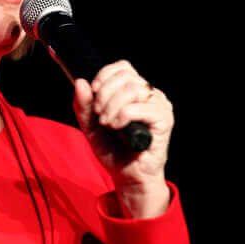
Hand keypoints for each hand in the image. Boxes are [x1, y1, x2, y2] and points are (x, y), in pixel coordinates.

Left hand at [72, 60, 174, 190]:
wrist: (127, 176)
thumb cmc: (113, 149)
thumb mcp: (90, 125)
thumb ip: (83, 105)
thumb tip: (80, 82)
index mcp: (134, 90)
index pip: (122, 67)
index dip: (104, 75)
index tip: (93, 91)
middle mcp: (150, 94)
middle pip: (125, 77)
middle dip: (105, 93)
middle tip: (99, 114)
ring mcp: (159, 105)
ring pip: (133, 88)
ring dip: (113, 105)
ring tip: (107, 123)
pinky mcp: (164, 119)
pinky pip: (141, 107)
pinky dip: (123, 115)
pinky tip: (117, 127)